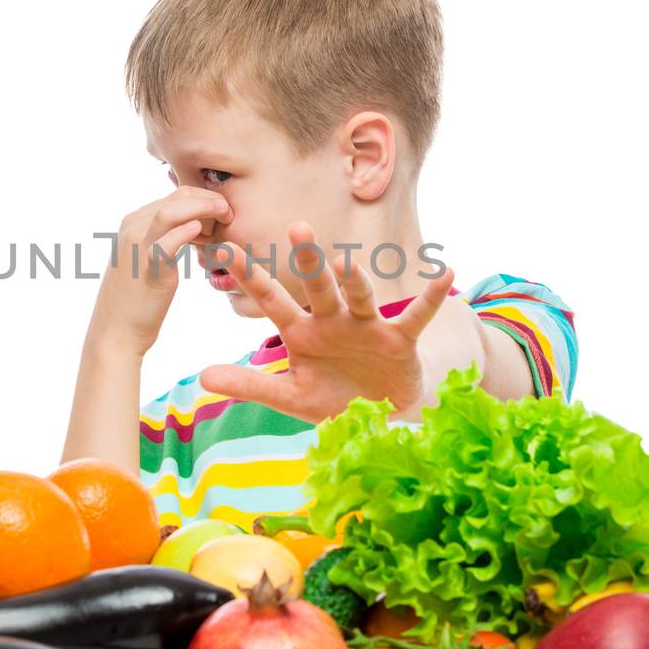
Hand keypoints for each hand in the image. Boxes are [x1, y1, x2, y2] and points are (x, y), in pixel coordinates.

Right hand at [88, 185, 232, 355]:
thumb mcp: (145, 259)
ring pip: (171, 211)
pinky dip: (186, 233)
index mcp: (133, 223)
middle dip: (209, 199)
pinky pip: (166, 243)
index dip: (203, 198)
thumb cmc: (135, 299)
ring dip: (204, 208)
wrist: (115, 333)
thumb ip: (163, 239)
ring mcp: (138, 247)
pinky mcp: (149, 270)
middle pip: (177, 196)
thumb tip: (191, 228)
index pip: (175, 195)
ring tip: (224, 217)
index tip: (221, 213)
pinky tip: (203, 234)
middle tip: (228, 214)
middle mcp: (133, 229)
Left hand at [198, 222, 455, 423]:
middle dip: (308, 260)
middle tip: (297, 229)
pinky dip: (431, 296)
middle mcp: (332, 321)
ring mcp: (366, 327)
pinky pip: (417, 316)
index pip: (271, 299)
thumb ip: (250, 384)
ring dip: (356, 279)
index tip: (226, 250)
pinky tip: (446, 273)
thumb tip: (202, 376)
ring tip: (346, 262)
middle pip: (317, 287)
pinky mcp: (399, 340)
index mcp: (302, 332)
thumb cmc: (333, 400)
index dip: (250, 277)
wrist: (379, 420)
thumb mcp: (290, 397)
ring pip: (360, 296)